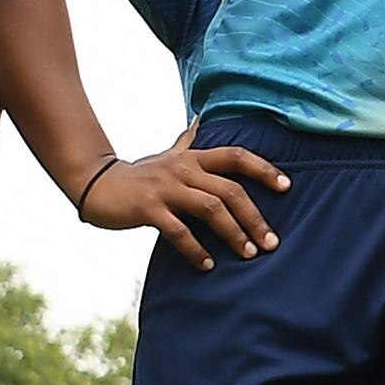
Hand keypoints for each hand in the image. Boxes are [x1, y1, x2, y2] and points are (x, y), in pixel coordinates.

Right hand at [80, 141, 290, 270]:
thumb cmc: (140, 175)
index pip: (237, 157)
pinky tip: (207, 264)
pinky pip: (178, 230)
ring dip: (233, 233)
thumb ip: (187, 141)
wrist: (98, 184)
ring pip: (210, 208)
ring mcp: (166, 188)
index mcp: (193, 157)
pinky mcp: (148, 208)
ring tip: (248, 253)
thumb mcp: (168, 156)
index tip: (287, 186)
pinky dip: (195, 248)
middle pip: (230, 189)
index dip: (264, 169)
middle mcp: (184, 169)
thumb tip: (200, 120)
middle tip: (271, 242)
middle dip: (254, 217)